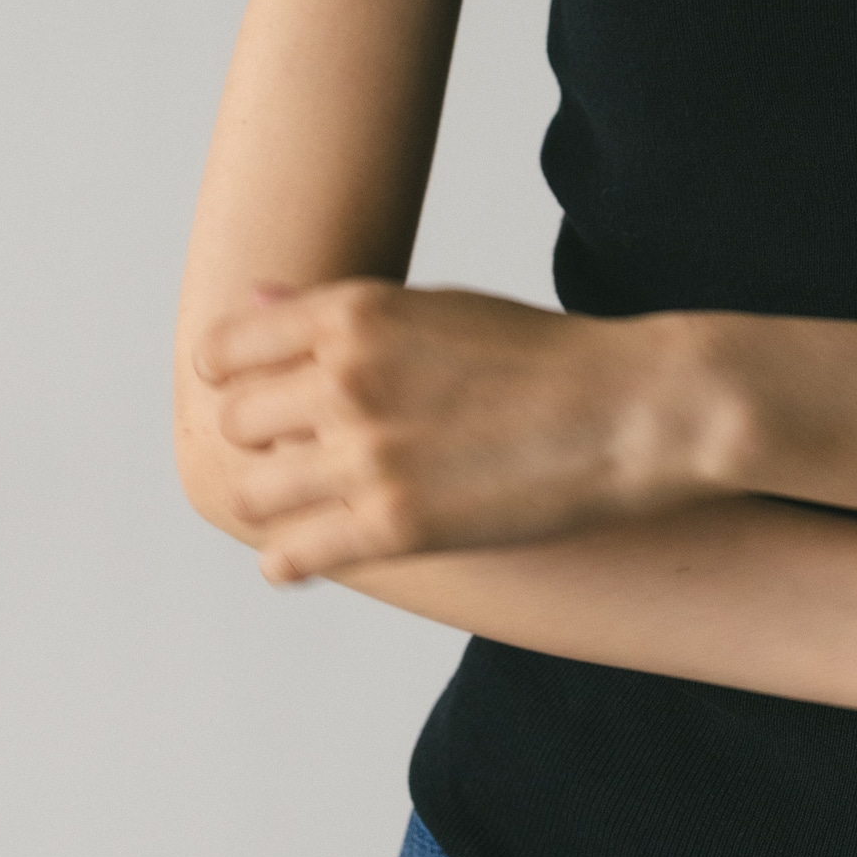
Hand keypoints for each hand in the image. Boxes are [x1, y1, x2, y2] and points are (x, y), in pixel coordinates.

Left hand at [194, 282, 730, 581]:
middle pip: (237, 421)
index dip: (233, 374)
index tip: (256, 390)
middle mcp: (348, 378)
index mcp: (356, 312)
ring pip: (253, 490)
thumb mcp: (434, 306)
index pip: (226, 349)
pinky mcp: (397, 525)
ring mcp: (369, 454)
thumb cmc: (540, 354)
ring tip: (312, 499)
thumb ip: (336, 312)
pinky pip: (292, 554)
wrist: (630, 408)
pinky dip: (291, 558)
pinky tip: (315, 548)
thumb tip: (252, 298)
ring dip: (277, 496)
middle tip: (303, 447)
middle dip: (264, 436)